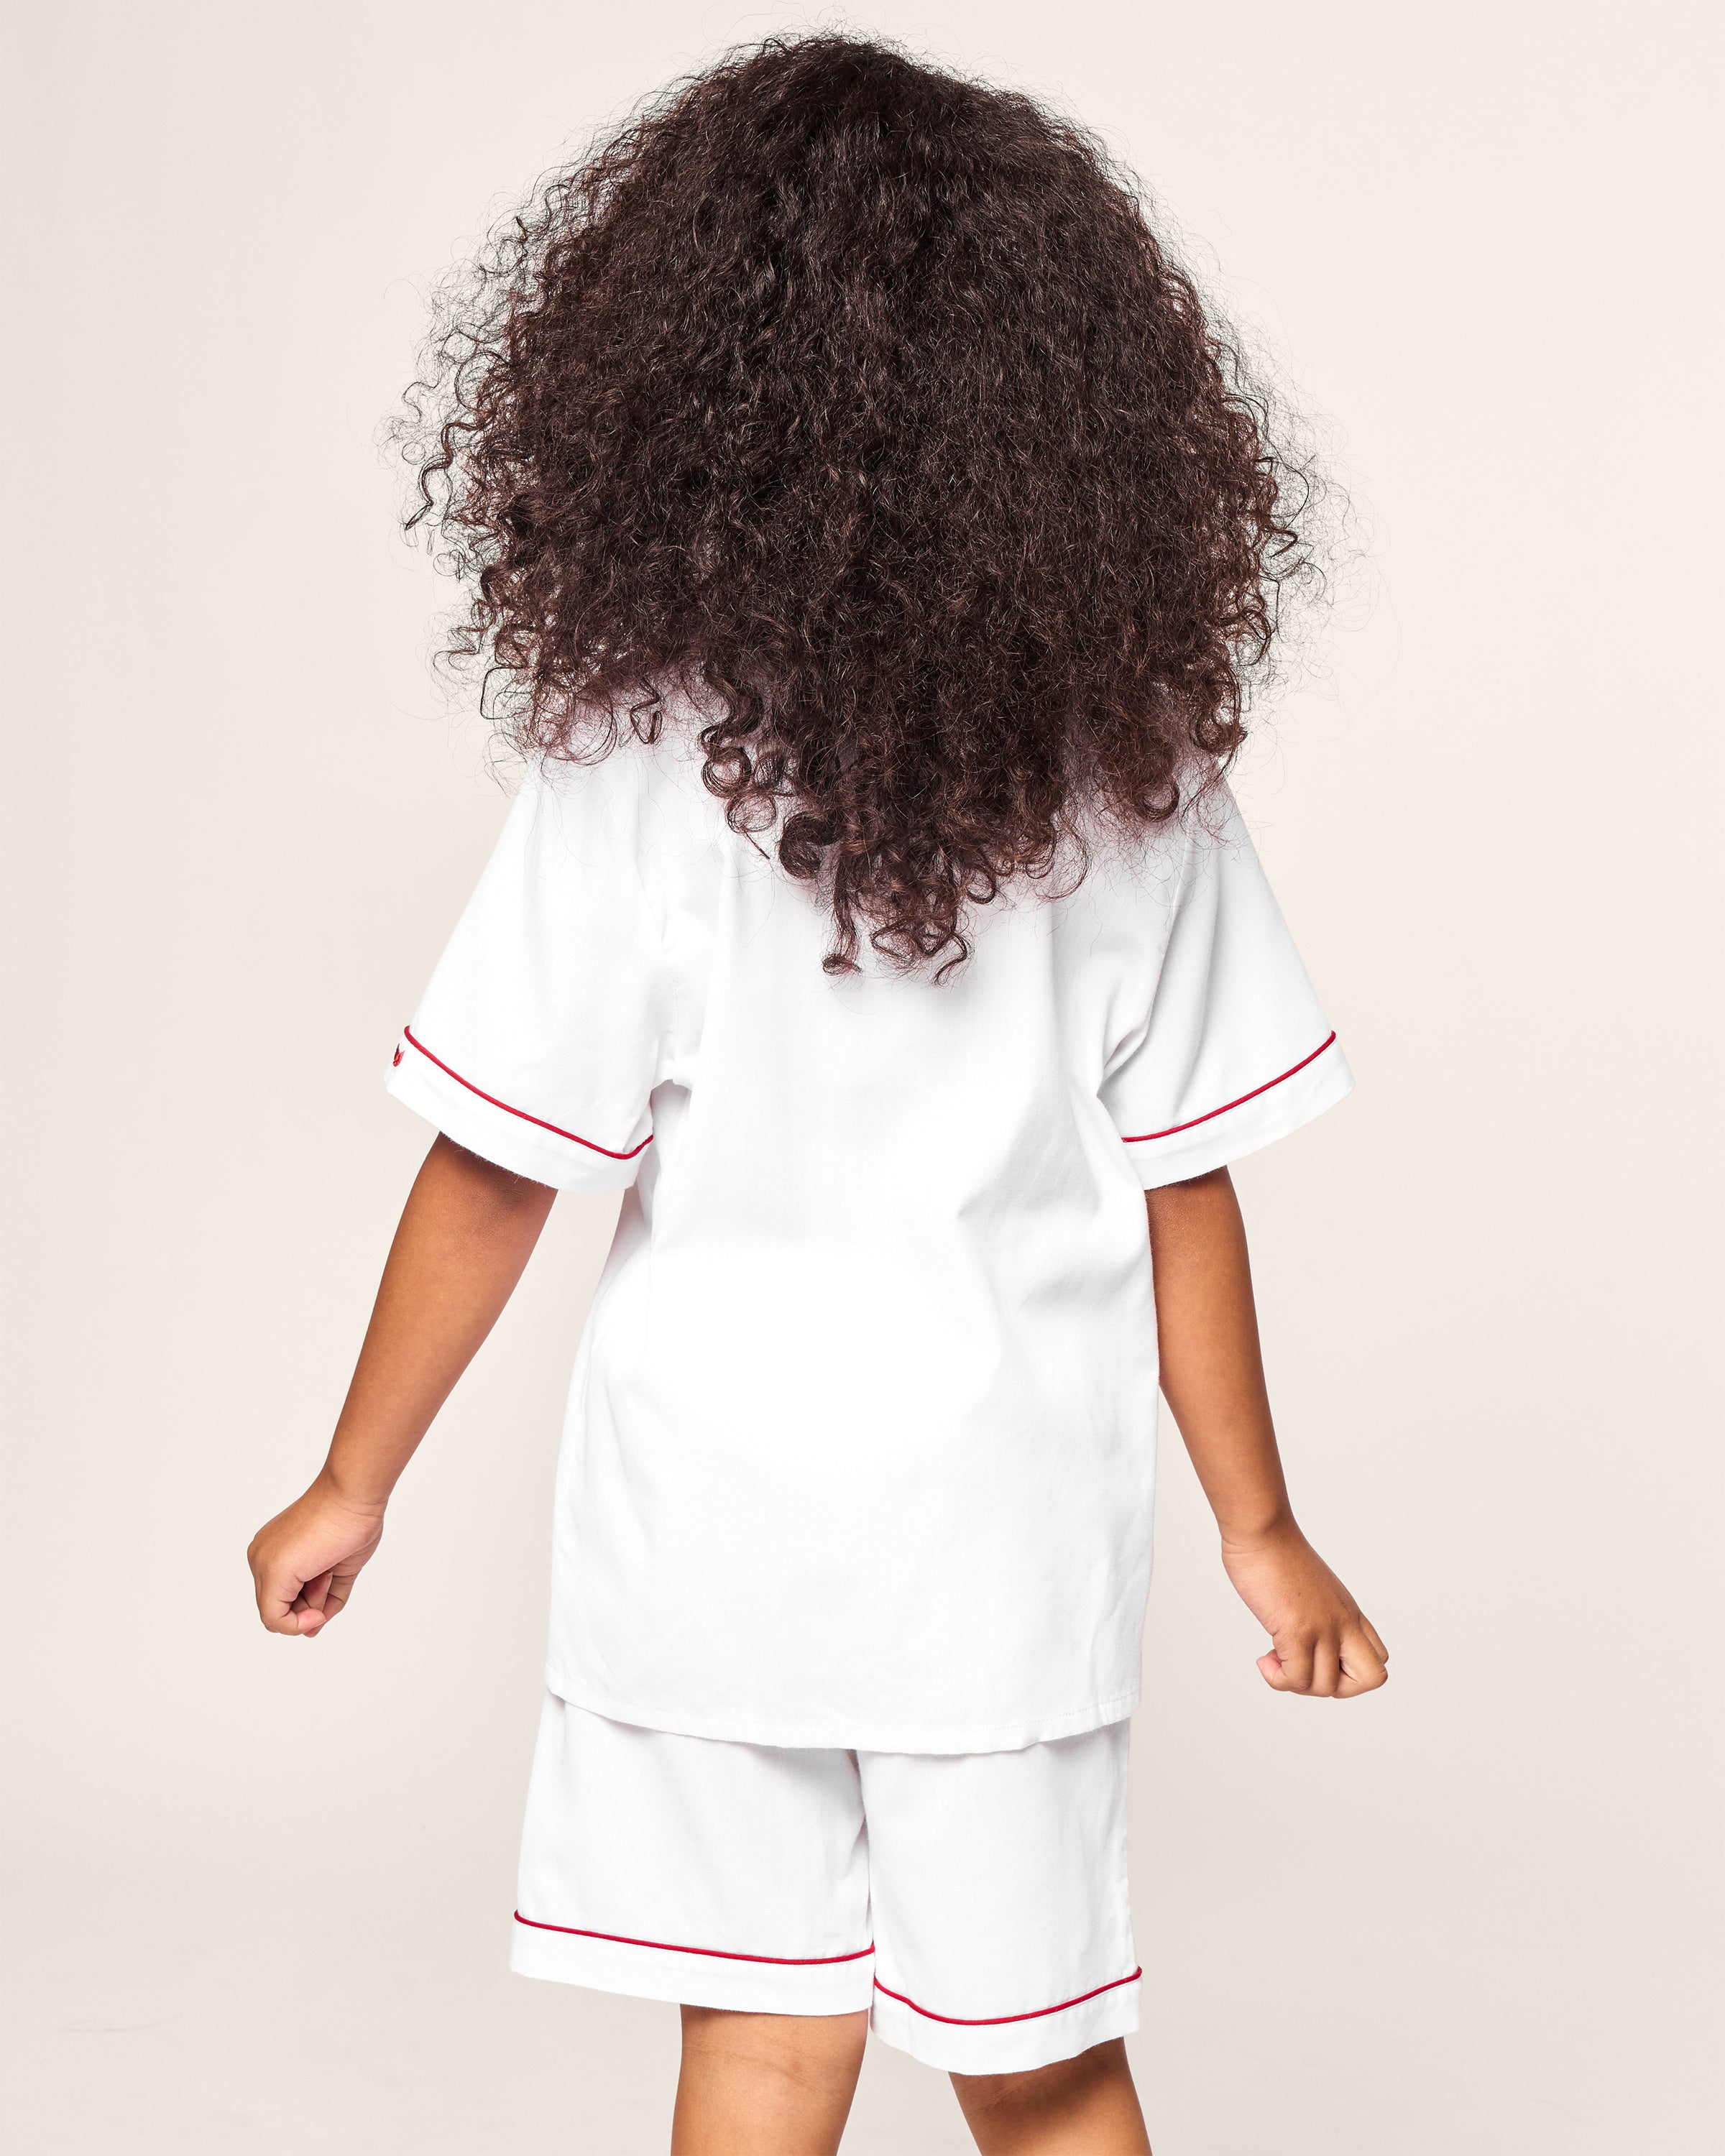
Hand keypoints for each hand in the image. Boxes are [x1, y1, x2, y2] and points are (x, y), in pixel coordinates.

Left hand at [247, 1472, 385, 1637]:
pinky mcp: (272, 1573)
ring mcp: (263, 1564)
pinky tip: (318, 1605)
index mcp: (275, 1551)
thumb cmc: (352, 1521)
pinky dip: (298, 1624)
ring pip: (277, 1616)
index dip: (308, 1605)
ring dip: (311, 1609)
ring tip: (327, 1573)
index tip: (328, 1589)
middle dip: (309, 1607)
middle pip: (280, 1608)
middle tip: (328, 1577)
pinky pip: (275, 1620)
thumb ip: (324, 1600)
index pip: (283, 1595)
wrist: (354, 1494)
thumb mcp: (337, 1570)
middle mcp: (262, 1557)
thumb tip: (311, 1630)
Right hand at [1220, 1520, 1387, 1696]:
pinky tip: (1263, 1659)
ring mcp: (1323, 1628)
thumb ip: (1318, 1614)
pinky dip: (1277, 1679)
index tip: (1315, 1657)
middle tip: (1303, 1668)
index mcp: (1349, 1612)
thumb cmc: (1276, 1555)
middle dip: (1336, 1688)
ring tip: (1272, 1658)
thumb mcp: (1312, 1589)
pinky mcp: (1298, 1630)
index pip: (1377, 1658)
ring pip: (1326, 1687)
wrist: (1262, 1531)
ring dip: (1294, 1683)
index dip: (1347, 1671)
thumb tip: (1300, 1639)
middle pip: (1371, 1678)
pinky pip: (1296, 1678)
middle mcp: (1344, 1623)